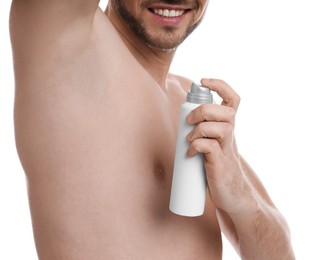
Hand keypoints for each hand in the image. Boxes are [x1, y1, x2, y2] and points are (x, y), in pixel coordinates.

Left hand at [186, 78, 255, 214]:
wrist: (232, 195)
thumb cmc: (218, 166)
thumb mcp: (213, 143)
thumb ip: (204, 130)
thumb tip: (182, 117)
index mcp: (228, 127)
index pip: (233, 99)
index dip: (220, 85)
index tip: (203, 80)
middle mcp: (231, 136)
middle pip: (227, 111)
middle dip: (204, 110)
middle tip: (188, 121)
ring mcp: (227, 150)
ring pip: (221, 128)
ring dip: (200, 130)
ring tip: (189, 139)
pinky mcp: (221, 164)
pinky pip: (211, 148)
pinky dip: (197, 147)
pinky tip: (190, 154)